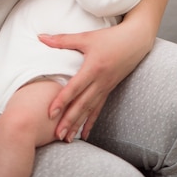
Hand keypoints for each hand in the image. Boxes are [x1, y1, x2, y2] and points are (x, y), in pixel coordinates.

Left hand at [38, 23, 145, 141]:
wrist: (135, 41)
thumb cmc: (111, 37)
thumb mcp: (86, 37)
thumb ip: (63, 40)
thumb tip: (41, 37)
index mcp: (93, 68)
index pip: (75, 88)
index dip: (62, 101)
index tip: (50, 113)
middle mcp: (100, 81)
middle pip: (82, 104)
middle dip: (69, 120)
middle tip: (57, 135)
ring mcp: (106, 87)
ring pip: (90, 110)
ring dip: (78, 124)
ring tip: (67, 138)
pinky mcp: (109, 90)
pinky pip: (99, 108)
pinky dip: (91, 121)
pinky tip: (85, 134)